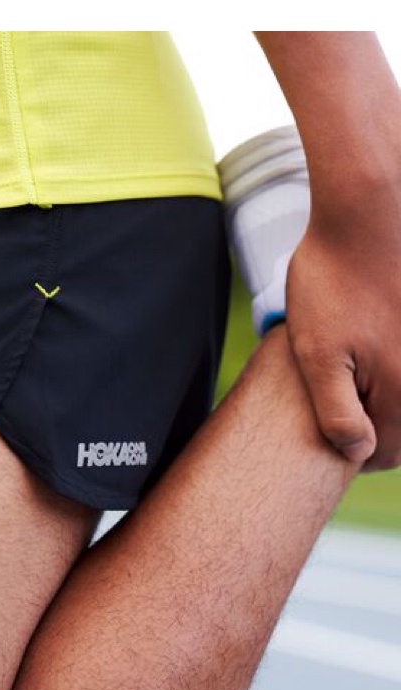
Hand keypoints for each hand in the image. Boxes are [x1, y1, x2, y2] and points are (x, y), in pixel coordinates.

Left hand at [286, 204, 400, 470]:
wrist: (364, 217)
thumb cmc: (332, 283)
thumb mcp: (315, 352)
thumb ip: (336, 410)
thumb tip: (360, 451)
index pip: (388, 453)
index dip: (355, 453)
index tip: (333, 438)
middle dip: (374, 429)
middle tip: (340, 410)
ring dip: (385, 400)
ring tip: (353, 377)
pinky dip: (394, 372)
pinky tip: (370, 352)